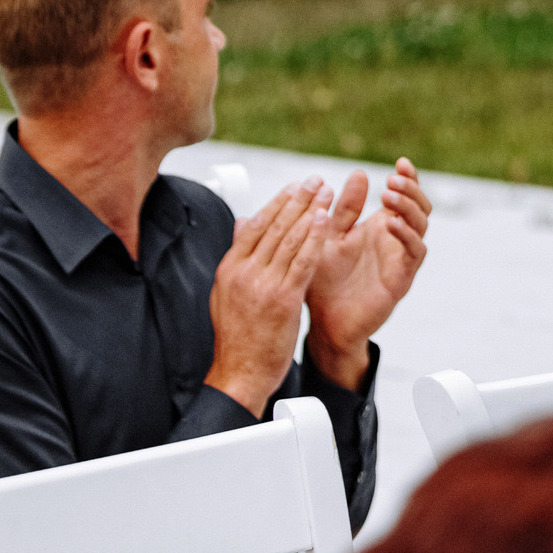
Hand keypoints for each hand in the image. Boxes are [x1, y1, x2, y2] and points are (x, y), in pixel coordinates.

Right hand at [206, 180, 328, 416]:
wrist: (240, 372)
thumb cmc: (239, 337)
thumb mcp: (226, 294)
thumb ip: (237, 258)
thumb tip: (241, 224)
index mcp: (229, 269)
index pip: (254, 226)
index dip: (277, 204)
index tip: (294, 187)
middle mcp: (243, 273)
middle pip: (273, 227)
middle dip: (297, 200)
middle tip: (314, 180)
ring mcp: (262, 285)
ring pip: (289, 239)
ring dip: (310, 212)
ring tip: (325, 192)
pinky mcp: (282, 299)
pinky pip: (303, 261)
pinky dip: (314, 238)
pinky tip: (325, 221)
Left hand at [305, 159, 430, 389]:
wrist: (325, 323)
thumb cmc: (323, 281)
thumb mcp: (326, 237)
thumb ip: (340, 209)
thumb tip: (352, 174)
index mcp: (381, 227)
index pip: (404, 196)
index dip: (408, 178)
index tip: (400, 162)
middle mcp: (396, 240)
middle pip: (420, 206)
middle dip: (411, 189)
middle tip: (393, 179)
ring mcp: (401, 258)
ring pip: (421, 225)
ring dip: (409, 207)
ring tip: (389, 194)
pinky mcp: (402, 278)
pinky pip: (415, 252)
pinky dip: (407, 235)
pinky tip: (390, 223)